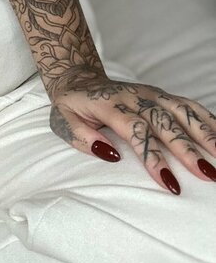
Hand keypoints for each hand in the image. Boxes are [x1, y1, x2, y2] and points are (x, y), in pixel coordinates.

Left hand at [47, 72, 215, 193]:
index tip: (170, 183)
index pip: (136, 131)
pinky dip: (209, 120)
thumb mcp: (62, 121)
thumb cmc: (72, 106)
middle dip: (188, 150)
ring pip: (183, 113)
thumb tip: (108, 154)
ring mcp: (152, 94)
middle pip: (166, 123)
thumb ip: (82, 137)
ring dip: (206, 135)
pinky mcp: (162, 95)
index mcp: (110, 105)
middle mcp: (136, 97)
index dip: (154, 157)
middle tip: (208, 175)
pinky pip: (189, 106)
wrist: (79, 79)